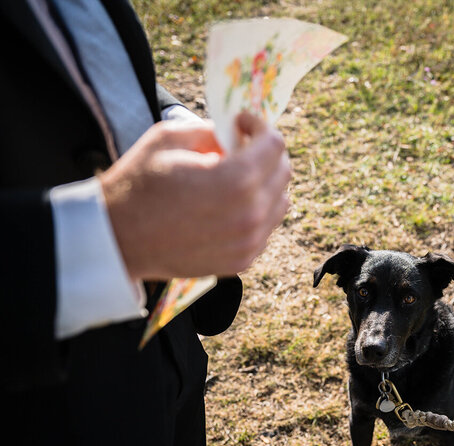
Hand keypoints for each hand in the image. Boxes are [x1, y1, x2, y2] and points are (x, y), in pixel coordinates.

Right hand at [101, 112, 290, 279]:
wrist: (118, 240)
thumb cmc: (138, 184)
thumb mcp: (168, 139)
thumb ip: (211, 131)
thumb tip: (234, 135)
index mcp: (235, 179)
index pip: (274, 144)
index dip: (258, 126)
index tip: (241, 124)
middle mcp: (250, 213)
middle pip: (283, 172)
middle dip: (265, 153)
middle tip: (240, 148)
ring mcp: (249, 241)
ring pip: (281, 202)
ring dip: (265, 184)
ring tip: (235, 179)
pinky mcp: (242, 260)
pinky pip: (266, 228)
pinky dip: (256, 212)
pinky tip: (228, 206)